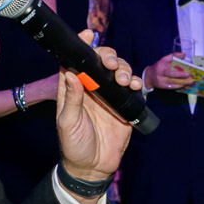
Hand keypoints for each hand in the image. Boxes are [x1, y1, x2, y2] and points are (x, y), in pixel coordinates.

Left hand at [56, 34, 138, 184]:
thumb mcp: (68, 123)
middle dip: (108, 56)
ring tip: (122, 79)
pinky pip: (132, 88)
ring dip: (123, 69)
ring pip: (118, 72)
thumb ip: (71, 99)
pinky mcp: (125, 106)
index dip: (82, 46)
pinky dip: (135, 82)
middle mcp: (92, 88)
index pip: (76, 61)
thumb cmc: (74, 145)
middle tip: (110, 63)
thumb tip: (71, 73)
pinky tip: (133, 85)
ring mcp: (110, 96)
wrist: (93, 168)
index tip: (88, 35)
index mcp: (74, 89)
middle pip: (101, 62)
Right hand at [143, 53, 189, 92]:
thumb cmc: (159, 67)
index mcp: (162, 64)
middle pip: (171, 74)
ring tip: (189, 81)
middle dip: (181, 75)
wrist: (148, 76)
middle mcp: (161, 72)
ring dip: (182, 82)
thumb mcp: (164, 59)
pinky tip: (184, 85)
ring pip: (172, 81)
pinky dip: (178, 86)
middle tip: (189, 75)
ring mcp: (161, 80)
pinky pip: (171, 87)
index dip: (178, 64)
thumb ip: (173, 56)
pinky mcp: (162, 86)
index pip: (170, 64)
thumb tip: (183, 54)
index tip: (186, 65)